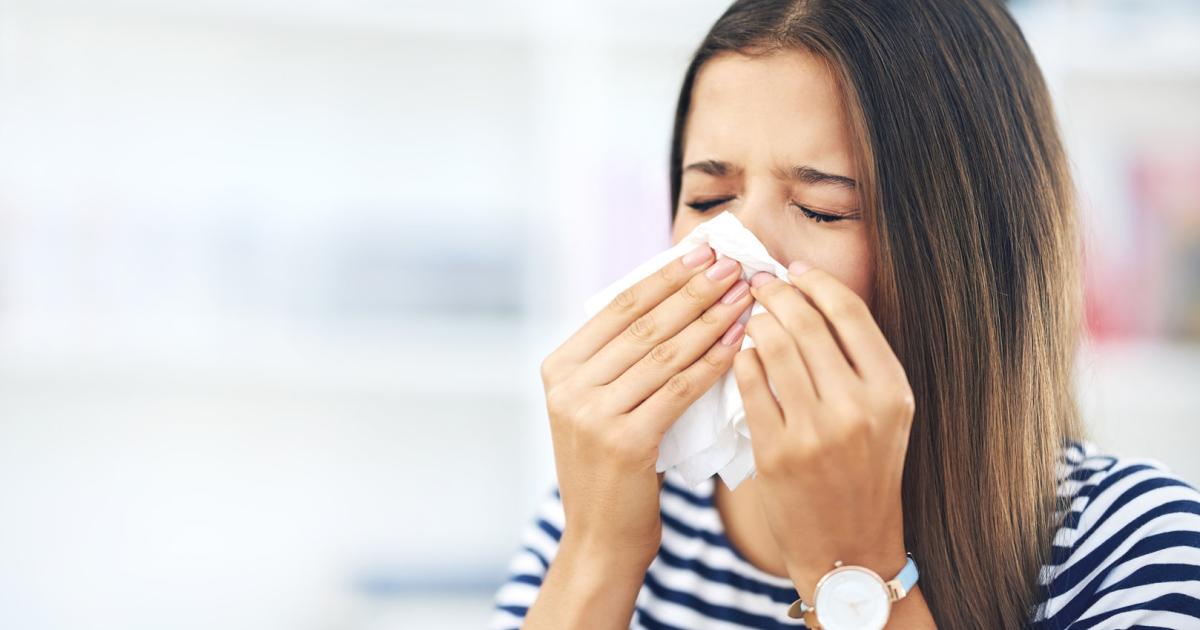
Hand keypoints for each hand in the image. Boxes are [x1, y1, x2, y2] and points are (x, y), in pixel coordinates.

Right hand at [539, 245, 753, 565]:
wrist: (600, 539)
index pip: (618, 306)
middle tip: (734, 264)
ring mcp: (592, 415)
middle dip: (694, 289)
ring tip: (745, 295)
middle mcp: (568, 387)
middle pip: (643, 325)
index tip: (703, 252)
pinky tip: (740, 341)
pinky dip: (713, 361)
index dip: (665, 276)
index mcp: (558, 368)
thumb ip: (619, 360)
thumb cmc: (613, 469)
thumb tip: (675, 296)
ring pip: (665, 353)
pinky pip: (679, 389)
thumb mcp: (598, 407)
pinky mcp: (624, 443)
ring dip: (711, 318)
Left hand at [731, 263, 915, 600]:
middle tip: (757, 283)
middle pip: (806, 322)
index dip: (815, 281)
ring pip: (773, 347)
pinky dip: (741, 360)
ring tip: (749, 316)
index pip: (849, 312)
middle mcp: (858, 408)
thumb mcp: (886, 415)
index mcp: (892, 391)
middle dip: (776, 293)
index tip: (793, 270)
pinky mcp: (776, 452)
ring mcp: (816, 432)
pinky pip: (749, 384)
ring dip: (755, 321)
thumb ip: (858, 359)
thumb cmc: (864, 473)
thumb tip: (811, 291)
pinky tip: (740, 354)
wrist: (849, 549)